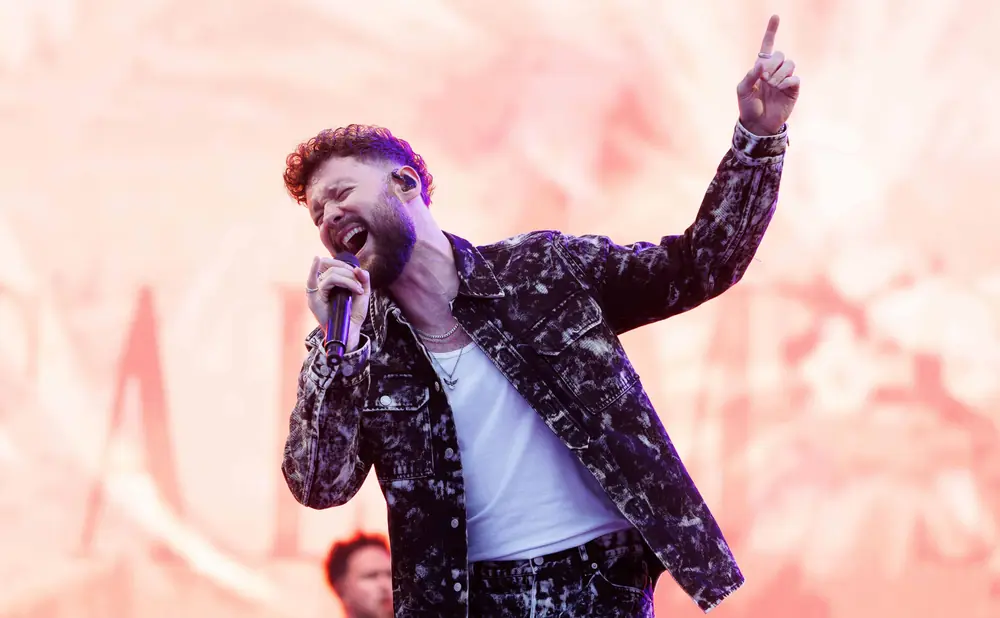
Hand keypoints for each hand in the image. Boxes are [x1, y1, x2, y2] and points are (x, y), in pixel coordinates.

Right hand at [306, 256, 371, 352]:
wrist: (350, 331)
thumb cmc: (353, 313)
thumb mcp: (362, 293)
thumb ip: (364, 279)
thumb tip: (358, 269)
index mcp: (330, 282)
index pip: (333, 264)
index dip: (345, 266)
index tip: (357, 274)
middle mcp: (321, 285)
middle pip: (334, 269)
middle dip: (350, 274)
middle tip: (359, 286)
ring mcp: (316, 292)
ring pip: (331, 275)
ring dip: (348, 280)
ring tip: (357, 291)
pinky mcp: (313, 300)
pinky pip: (311, 282)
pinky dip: (313, 270)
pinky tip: (316, 259)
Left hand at [736, 15, 799, 135]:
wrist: (757, 124)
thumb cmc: (747, 106)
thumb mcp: (742, 90)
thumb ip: (750, 75)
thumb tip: (761, 64)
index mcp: (761, 67)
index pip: (768, 45)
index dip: (771, 31)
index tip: (775, 16)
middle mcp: (775, 70)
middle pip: (781, 54)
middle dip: (772, 64)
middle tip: (764, 79)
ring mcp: (785, 79)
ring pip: (789, 64)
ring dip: (779, 74)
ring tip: (771, 85)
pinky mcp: (793, 89)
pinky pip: (795, 78)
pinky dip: (786, 82)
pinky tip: (779, 89)